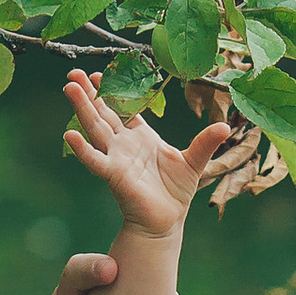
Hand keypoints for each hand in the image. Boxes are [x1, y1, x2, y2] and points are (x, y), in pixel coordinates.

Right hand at [60, 71, 232, 236]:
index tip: (99, 73)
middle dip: (88, 94)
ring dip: (82, 109)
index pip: (122, 108)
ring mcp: (117, 158)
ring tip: (69, 88)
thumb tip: (226, 125)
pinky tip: (70, 135)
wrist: (168, 221)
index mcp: (141, 136)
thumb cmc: (176, 191)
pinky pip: (96, 161)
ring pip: (96, 129)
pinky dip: (83, 150)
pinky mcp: (115, 176)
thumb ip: (205, 142)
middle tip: (73, 73)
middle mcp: (124, 144)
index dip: (110, 91)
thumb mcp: (195, 161)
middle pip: (103, 113)